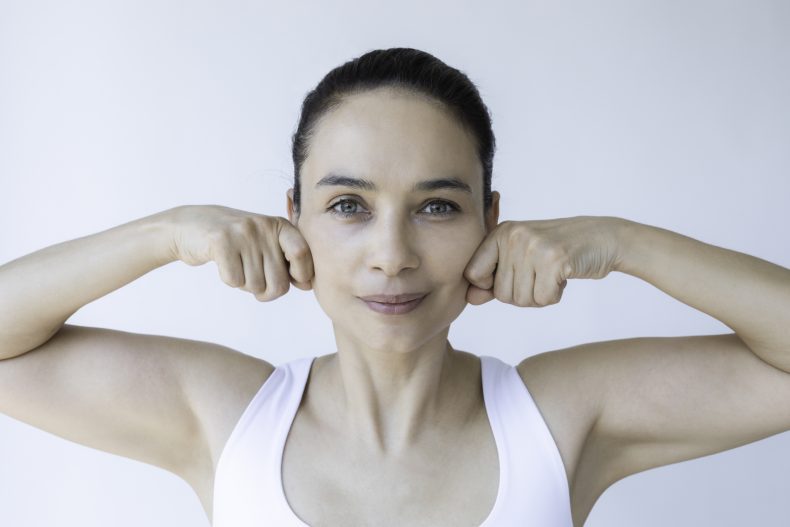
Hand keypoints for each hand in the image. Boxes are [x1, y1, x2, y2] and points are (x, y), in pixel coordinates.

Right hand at [167, 205, 313, 300]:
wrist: (190, 226)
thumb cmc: (235, 242)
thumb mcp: (265, 242)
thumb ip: (288, 259)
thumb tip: (308, 284)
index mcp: (279, 225)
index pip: (302, 254)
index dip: (302, 275)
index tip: (294, 282)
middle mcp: (263, 226)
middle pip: (279, 282)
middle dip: (266, 291)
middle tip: (254, 280)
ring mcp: (242, 232)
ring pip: (256, 286)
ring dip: (245, 285)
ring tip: (237, 265)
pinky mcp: (221, 241)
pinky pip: (234, 281)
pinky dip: (229, 280)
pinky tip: (224, 264)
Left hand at [463, 216, 622, 305]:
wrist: (601, 237)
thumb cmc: (556, 251)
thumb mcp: (520, 258)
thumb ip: (493, 278)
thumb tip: (469, 299)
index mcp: (500, 233)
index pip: (473, 274)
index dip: (491, 286)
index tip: (515, 275)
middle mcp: (513, 236)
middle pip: (501, 294)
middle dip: (523, 293)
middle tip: (540, 274)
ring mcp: (534, 247)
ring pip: (521, 299)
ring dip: (539, 295)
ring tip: (551, 274)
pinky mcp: (555, 260)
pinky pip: (543, 299)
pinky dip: (554, 296)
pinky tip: (562, 277)